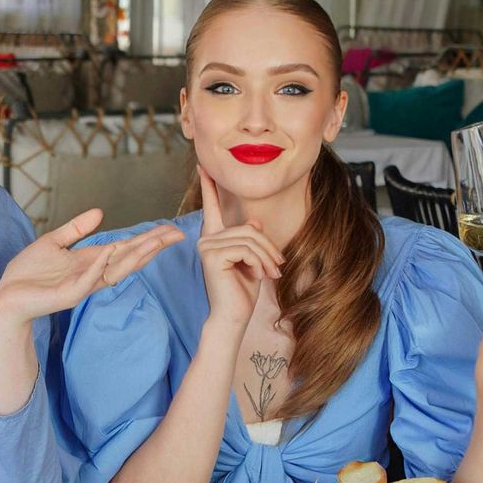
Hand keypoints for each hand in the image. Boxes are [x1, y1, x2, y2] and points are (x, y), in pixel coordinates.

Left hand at [0, 208, 184, 327]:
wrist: (6, 297)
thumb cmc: (27, 274)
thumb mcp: (53, 242)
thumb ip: (76, 229)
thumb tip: (100, 212)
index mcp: (90, 261)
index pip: (125, 249)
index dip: (147, 239)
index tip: (169, 229)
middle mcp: (92, 274)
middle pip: (128, 260)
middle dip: (151, 247)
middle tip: (175, 234)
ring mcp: (82, 286)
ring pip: (114, 271)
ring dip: (133, 256)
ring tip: (153, 242)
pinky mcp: (67, 295)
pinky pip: (86, 281)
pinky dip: (97, 266)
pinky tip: (108, 252)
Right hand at [195, 166, 283, 328]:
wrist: (233, 316)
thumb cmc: (242, 291)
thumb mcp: (252, 261)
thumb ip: (251, 239)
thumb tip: (256, 223)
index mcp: (214, 238)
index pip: (212, 206)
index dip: (208, 185)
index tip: (203, 165)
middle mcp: (206, 239)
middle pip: (248, 228)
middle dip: (268, 247)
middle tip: (279, 266)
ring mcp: (206, 246)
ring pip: (250, 238)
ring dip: (267, 256)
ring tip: (272, 273)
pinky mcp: (212, 255)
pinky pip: (246, 248)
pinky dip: (259, 262)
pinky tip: (259, 276)